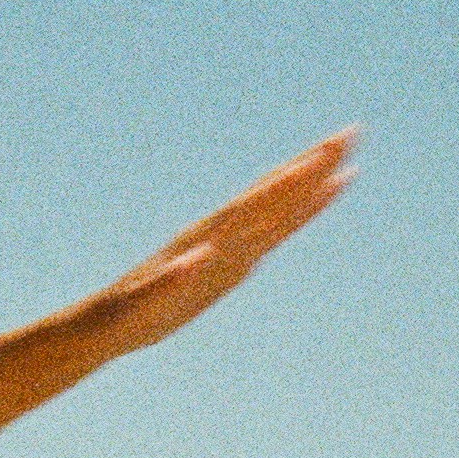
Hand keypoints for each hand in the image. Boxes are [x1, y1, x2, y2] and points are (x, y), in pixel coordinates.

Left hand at [102, 130, 354, 346]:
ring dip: (311, 184)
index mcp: (209, 237)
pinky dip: (298, 216)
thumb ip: (170, 282)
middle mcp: (223, 232)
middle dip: (313, 165)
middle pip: (276, 191)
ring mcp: (229, 245)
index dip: (294, 179)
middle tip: (351, 133)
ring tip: (346, 161)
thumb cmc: (125, 315)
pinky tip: (317, 203)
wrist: (108, 324)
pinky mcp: (232, 262)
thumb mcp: (146, 303)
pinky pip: (273, 233)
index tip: (326, 153)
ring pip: (279, 208)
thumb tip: (195, 259)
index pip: (259, 201)